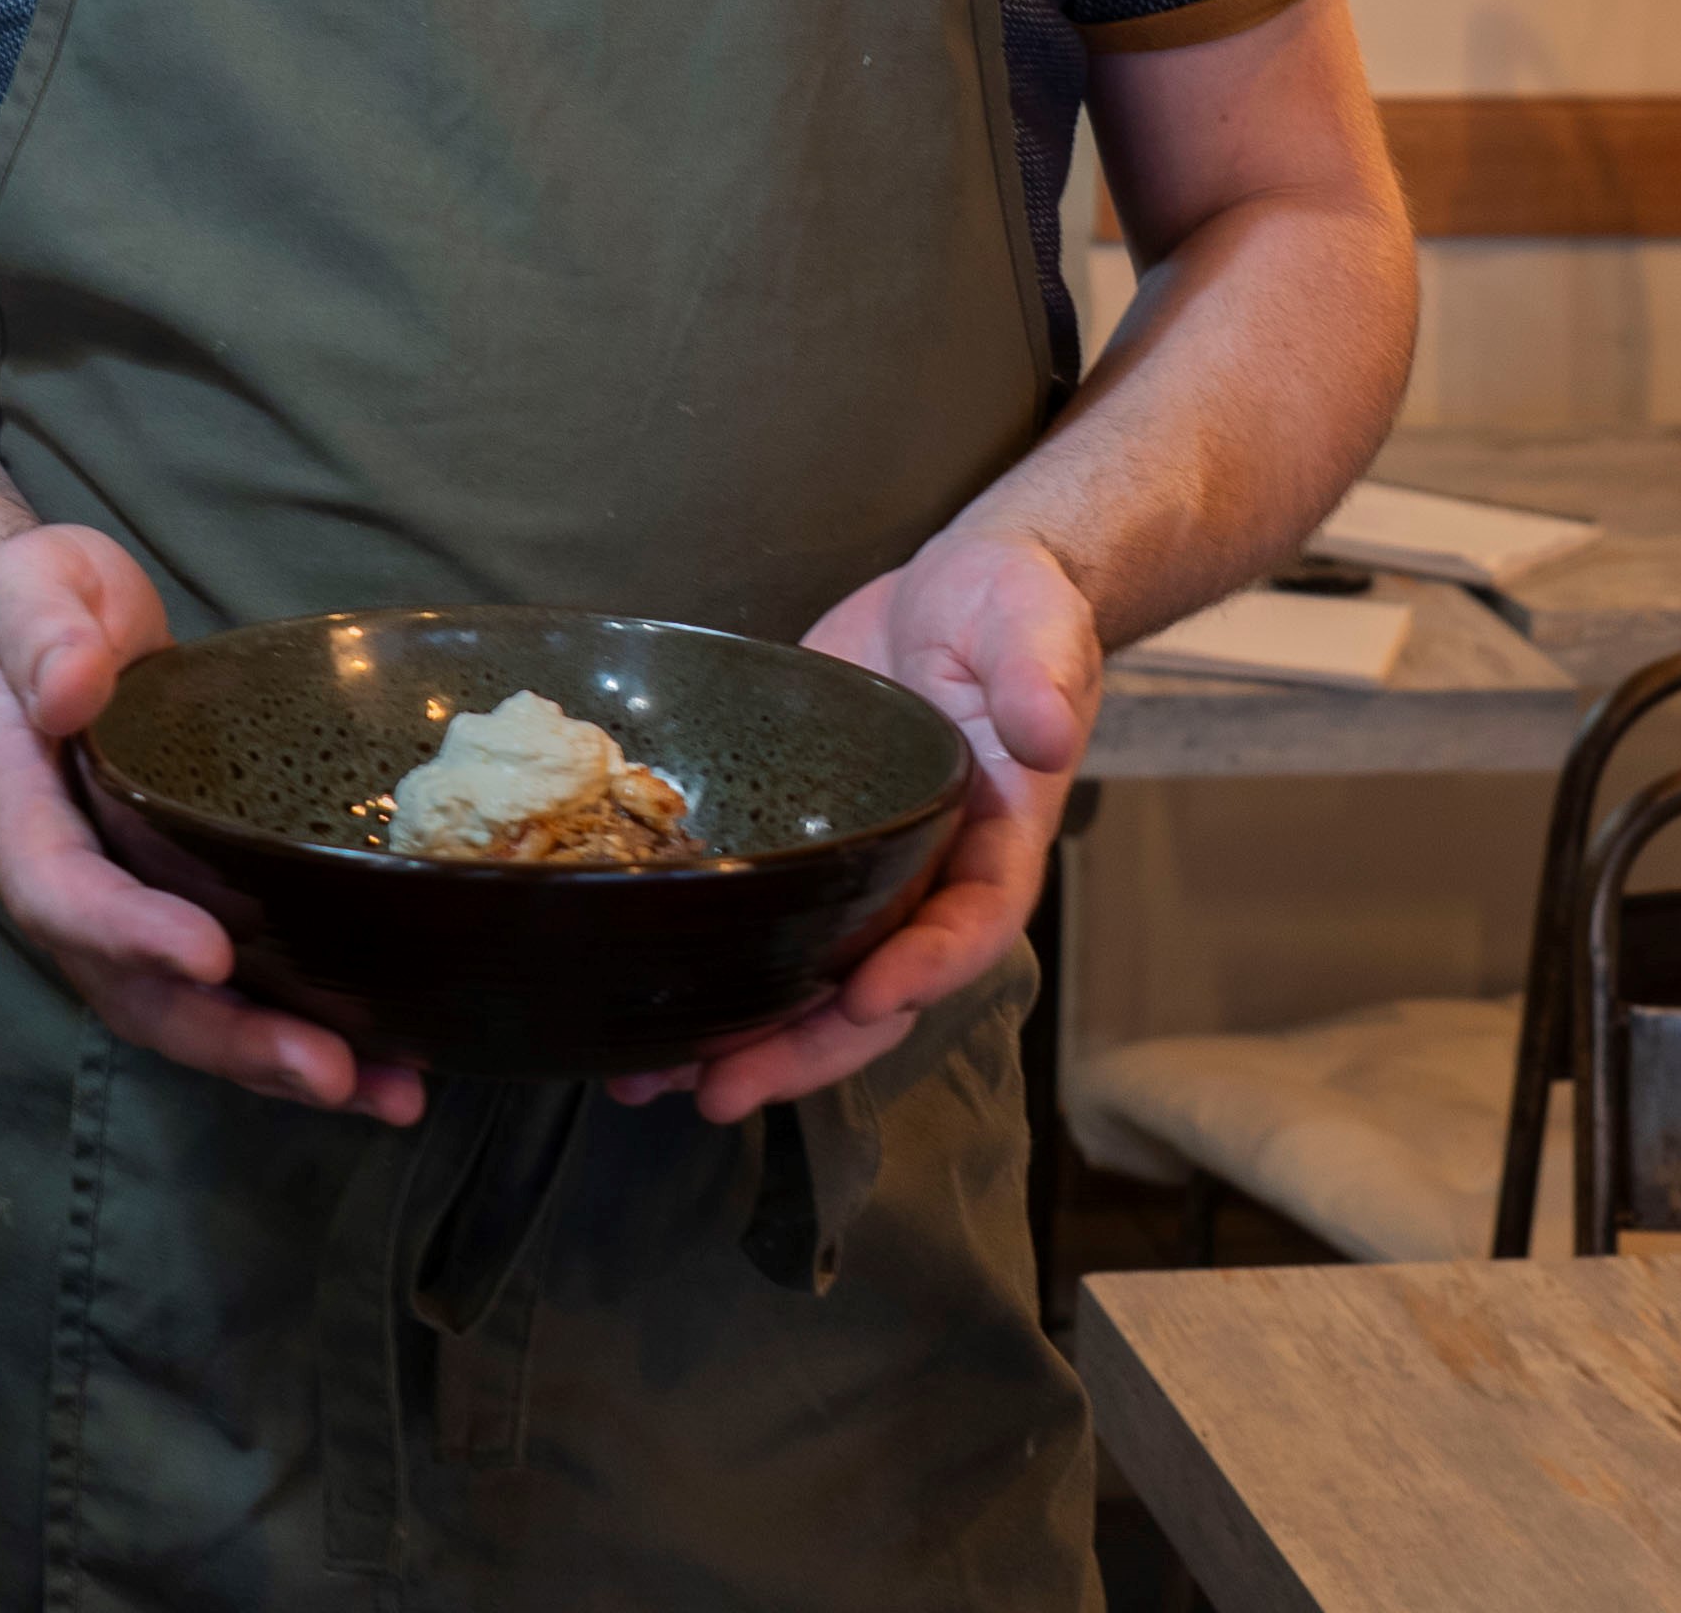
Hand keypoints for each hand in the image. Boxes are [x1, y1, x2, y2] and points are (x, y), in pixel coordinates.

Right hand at [0, 525, 426, 1126]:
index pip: (58, 890)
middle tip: (328, 1070)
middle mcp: (61, 881)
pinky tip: (386, 1063)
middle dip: (227, 1038)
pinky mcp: (180, 904)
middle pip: (129, 989)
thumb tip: (71, 691)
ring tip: (386, 1093)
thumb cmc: (40, 602)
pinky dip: (298, 1028)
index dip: (126, 932)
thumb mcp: (30, 582)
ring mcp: (122, 904)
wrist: (49, 627)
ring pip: (184, 1011)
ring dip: (276, 1062)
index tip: (210, 953)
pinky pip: (231, 988)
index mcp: (11, 806)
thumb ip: (44, 630)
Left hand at [621, 523, 1098, 1126]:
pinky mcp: (796, 845)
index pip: (972, 926)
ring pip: (809, 980)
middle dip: (805, 1049)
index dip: (925, 971)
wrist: (951, 589)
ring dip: (740, 1041)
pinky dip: (707, 971)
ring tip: (649, 1082)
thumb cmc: (1008, 607)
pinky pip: (761, 926)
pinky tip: (636, 1013)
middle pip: (876, 990)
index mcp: (996, 841)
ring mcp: (859, 872)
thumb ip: (1041, 670)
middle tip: (723, 1091)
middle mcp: (927, 878)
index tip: (866, 999)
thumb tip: (1045, 732)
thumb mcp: (1033, 621)